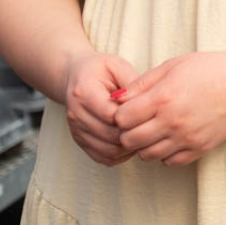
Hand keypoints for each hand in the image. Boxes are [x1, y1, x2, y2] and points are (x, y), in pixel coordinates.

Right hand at [63, 49, 141, 165]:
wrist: (75, 77)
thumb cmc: (99, 70)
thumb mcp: (117, 66)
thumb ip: (132, 84)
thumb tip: (148, 104)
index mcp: (84, 92)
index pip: (112, 115)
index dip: (133, 118)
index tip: (147, 113)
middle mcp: (76, 114)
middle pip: (111, 136)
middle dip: (134, 134)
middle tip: (150, 128)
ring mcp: (76, 130)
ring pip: (109, 151)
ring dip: (129, 147)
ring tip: (142, 135)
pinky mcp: (80, 142)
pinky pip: (103, 158)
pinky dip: (120, 155)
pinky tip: (130, 143)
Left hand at [111, 49, 225, 166]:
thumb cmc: (208, 70)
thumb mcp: (171, 66)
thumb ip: (141, 84)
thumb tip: (115, 98)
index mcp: (163, 98)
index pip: (122, 119)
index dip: (119, 114)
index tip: (127, 109)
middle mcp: (173, 122)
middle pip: (130, 140)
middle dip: (126, 132)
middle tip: (135, 123)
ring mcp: (187, 138)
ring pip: (147, 155)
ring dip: (143, 145)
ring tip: (151, 131)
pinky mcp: (199, 149)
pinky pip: (169, 162)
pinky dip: (163, 154)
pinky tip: (168, 139)